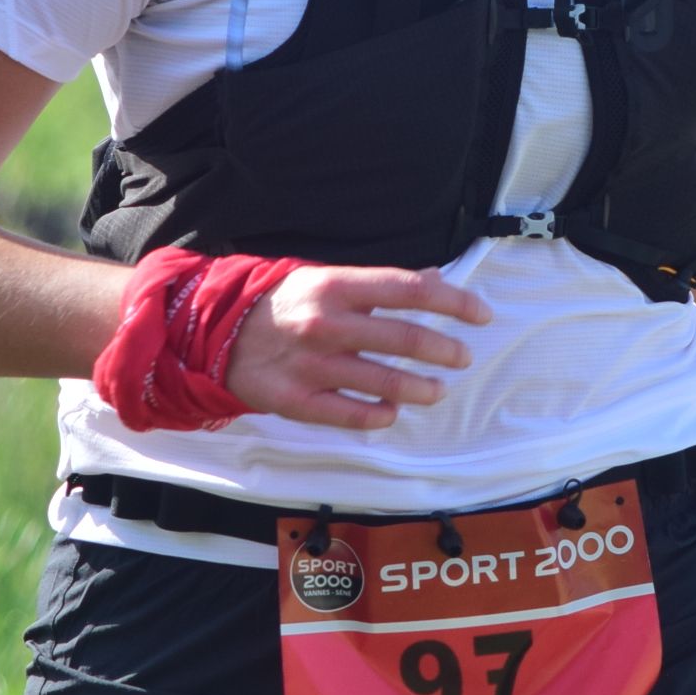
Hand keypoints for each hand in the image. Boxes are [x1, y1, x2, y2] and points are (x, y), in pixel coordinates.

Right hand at [224, 266, 491, 430]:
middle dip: (445, 349)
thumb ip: (379, 283)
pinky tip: (392, 413)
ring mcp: (312, 365)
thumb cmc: (283, 303)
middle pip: (404, 338)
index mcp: (337, 286)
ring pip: (382, 382)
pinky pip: (347, 415)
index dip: (452, 302)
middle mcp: (327, 324)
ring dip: (421, 388)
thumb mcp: (326, 278)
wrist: (215, 333)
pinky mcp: (296, 401)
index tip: (480, 314)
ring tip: (438, 391)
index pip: (409, 290)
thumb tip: (434, 278)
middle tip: (463, 357)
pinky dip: (377, 416)